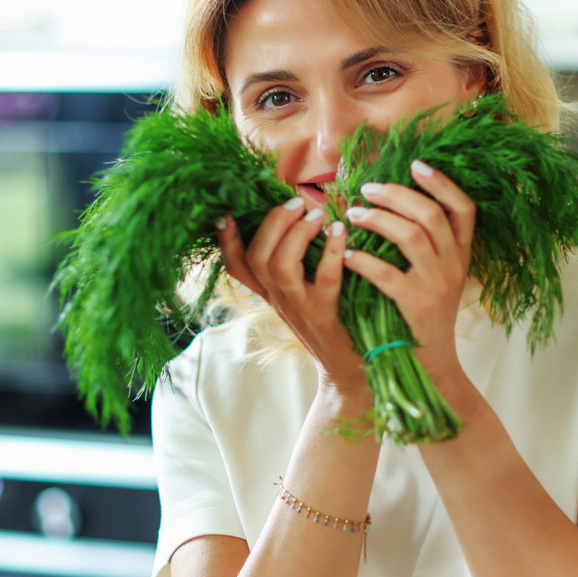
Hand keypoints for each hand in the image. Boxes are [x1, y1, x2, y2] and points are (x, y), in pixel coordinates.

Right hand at [216, 197, 365, 394]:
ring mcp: (301, 309)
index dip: (227, 242)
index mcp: (272, 295)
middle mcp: (280, 301)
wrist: (352, 375)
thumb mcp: (305, 299)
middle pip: (257, 258)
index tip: (225, 215)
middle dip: (272, 223)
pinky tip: (341, 232)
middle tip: (295, 201)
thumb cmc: (334, 328)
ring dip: (296, 233)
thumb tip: (302, 221)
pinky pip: (325, 279)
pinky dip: (332, 251)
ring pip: (280, 266)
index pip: (238, 268)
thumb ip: (299, 267)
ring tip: (316, 214)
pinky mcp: (327, 317)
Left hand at [343, 160, 474, 383]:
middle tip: (366, 188)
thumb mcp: (438, 277)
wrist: (432, 366)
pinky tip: (347, 254)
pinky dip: (365, 260)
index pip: (464, 208)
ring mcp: (438, 285)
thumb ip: (427, 244)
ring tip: (351, 215)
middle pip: (430, 214)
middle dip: (395, 194)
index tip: (416, 164)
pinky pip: (389, 273)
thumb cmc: (424, 316)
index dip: (442, 183)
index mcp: (461, 255)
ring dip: (378, 219)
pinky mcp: (417, 305)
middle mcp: (454, 265)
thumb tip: (393, 204)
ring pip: (412, 235)